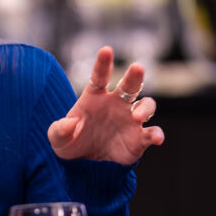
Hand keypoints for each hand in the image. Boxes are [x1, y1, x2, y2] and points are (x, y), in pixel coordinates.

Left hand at [47, 47, 164, 164]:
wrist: (84, 164)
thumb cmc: (71, 143)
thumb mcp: (58, 138)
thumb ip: (59, 130)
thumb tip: (70, 123)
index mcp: (95, 97)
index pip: (99, 76)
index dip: (103, 63)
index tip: (106, 50)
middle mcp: (116, 104)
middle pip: (129, 85)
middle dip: (134, 76)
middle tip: (137, 67)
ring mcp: (130, 120)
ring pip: (146, 106)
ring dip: (145, 108)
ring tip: (138, 116)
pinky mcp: (139, 138)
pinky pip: (151, 133)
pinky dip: (156, 135)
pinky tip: (157, 138)